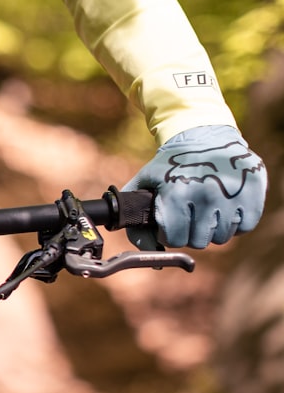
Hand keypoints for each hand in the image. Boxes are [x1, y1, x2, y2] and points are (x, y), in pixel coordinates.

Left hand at [122, 125, 266, 249]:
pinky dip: (236, 222)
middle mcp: (206, 195)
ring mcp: (233, 193)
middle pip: (198, 241)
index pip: (174, 240)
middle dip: (190, 232)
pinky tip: (226, 206)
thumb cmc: (170, 166)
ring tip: (207, 209)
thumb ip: (137, 224)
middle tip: (189, 215)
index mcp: (176, 195)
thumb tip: (152, 256)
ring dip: (213, 228)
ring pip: (222, 237)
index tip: (170, 222)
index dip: (169, 234)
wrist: (204, 136)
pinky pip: (246, 226)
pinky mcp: (254, 190)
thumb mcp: (144, 185)